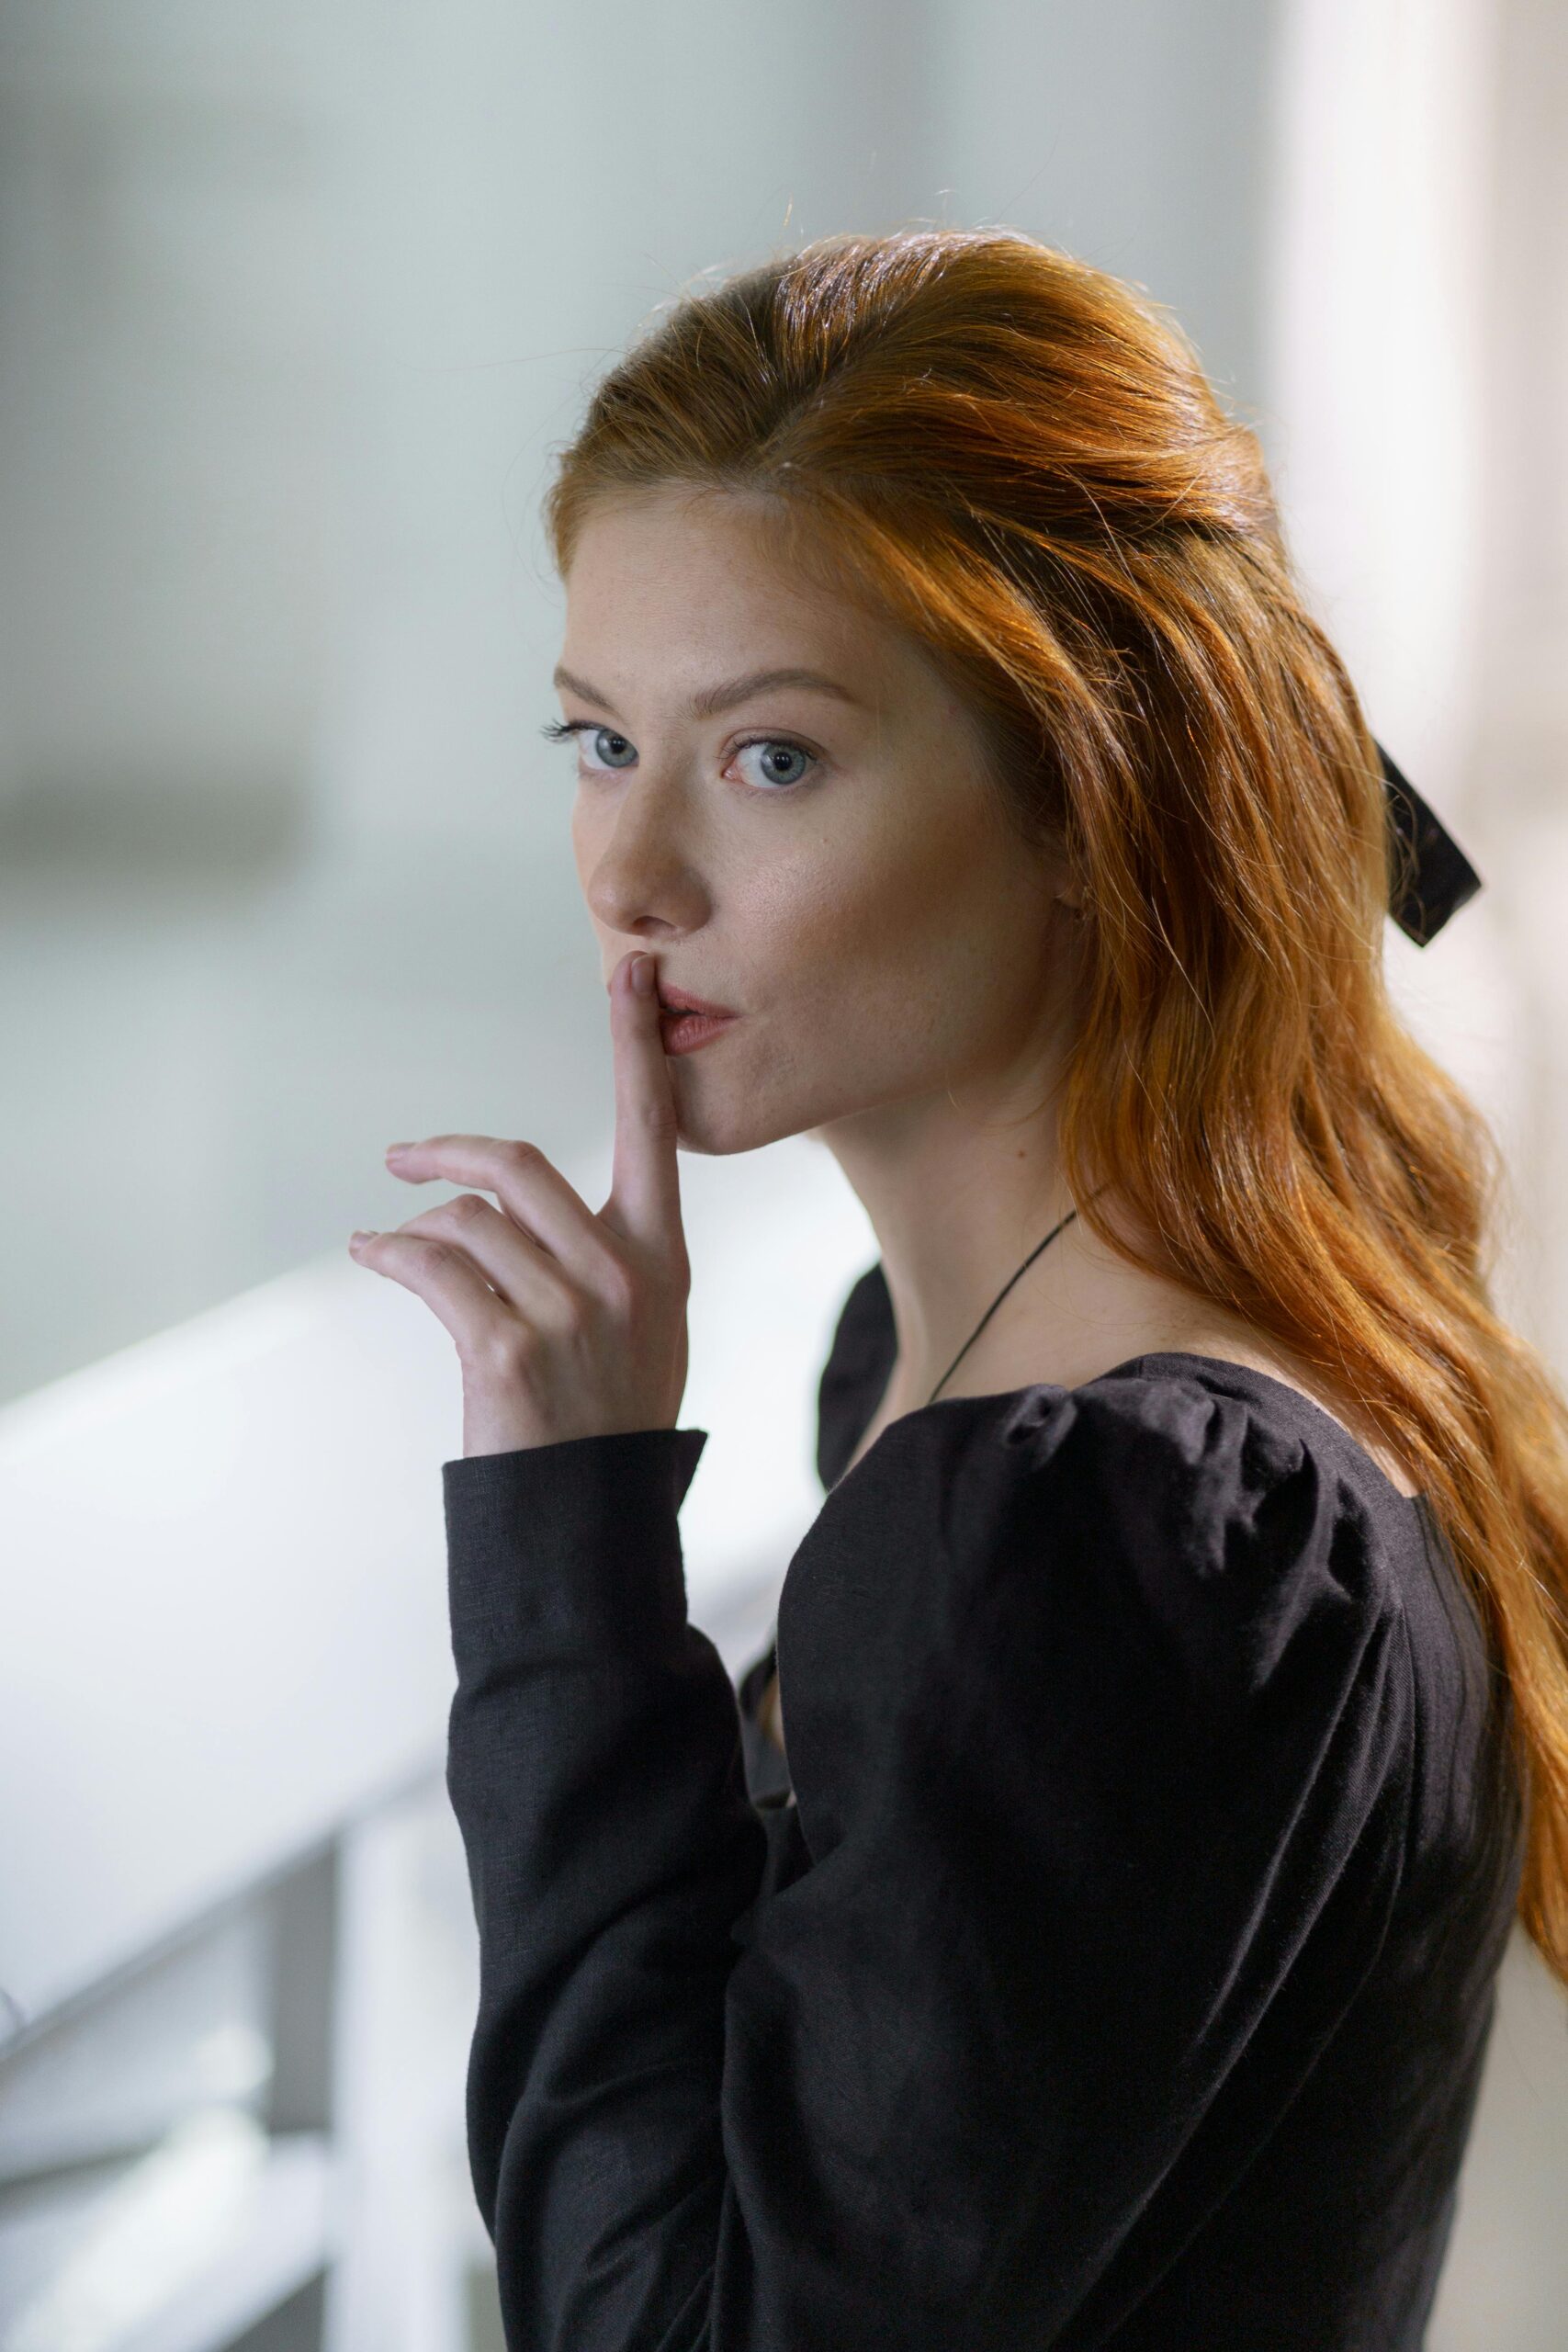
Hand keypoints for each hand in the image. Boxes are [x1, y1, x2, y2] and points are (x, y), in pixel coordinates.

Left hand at [348, 950, 689, 1455]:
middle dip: (449, 1155)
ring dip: (415, 1229)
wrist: (589, 1523)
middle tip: (404, 1160)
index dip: (636, 1044)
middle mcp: (622, 1274)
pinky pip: (431, 1269)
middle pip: (521, 1164)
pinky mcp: (507, 1352)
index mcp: (662, 1258)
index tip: (631, 973)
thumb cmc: (611, 1426)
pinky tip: (370, 1253)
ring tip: (390, 1248)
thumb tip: (516, 1207)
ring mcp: (567, 1313)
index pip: (654, 1126)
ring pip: (467, 1222)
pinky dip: (387, 1254)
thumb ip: (609, 1257)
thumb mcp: (647, 1330)